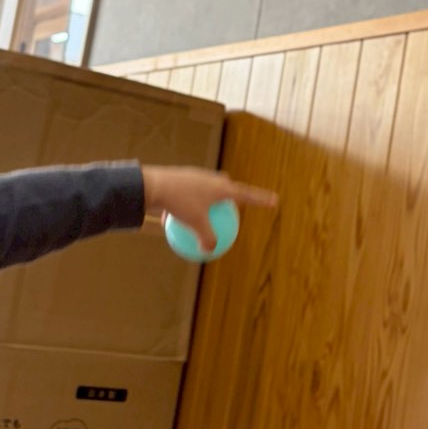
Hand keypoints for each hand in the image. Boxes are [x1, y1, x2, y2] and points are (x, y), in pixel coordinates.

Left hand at [141, 165, 276, 249]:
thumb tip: (210, 251)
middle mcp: (210, 178)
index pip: (247, 194)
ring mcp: (194, 177)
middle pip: (226, 186)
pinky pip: (186, 197)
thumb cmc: (179, 203)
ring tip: (200, 216)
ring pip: (204, 190)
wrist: (153, 185)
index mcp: (221, 186)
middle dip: (230, 194)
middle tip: (230, 206)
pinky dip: (185, 208)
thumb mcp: (196, 225)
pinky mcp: (179, 180)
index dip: (261, 199)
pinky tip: (173, 223)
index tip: (274, 201)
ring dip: (204, 202)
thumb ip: (208, 238)